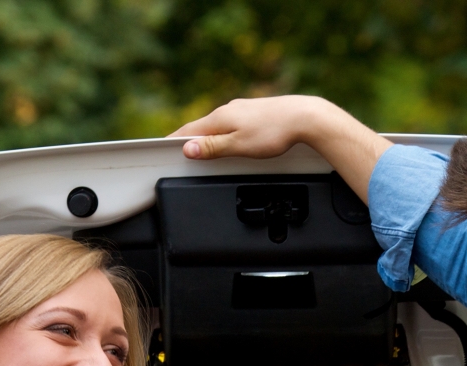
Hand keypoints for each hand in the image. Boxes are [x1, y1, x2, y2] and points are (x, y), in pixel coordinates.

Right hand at [173, 96, 391, 199]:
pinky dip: (224, 135)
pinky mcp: (256, 113)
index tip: (161, 149)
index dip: (174, 141)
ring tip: (200, 151)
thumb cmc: (275, 132)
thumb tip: (187, 148)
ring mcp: (243, 110)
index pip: (188, 130)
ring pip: (218, 126)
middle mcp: (229, 110)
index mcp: (220, 118)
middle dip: (189, 140)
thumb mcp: (238, 145)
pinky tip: (229, 142)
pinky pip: (232, 125)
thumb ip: (212, 147)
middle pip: (201, 128)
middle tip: (177, 154)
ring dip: (207, 138)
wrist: (306, 118)